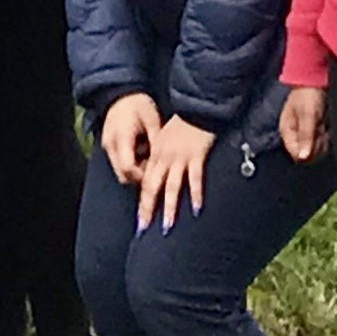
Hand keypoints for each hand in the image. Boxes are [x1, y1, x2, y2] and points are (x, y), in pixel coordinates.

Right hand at [100, 92, 162, 181]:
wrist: (121, 95)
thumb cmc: (140, 106)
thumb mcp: (152, 120)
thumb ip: (156, 141)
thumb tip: (164, 161)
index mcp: (122, 137)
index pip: (128, 167)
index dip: (142, 176)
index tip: (155, 173)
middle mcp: (111, 144)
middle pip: (122, 174)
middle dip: (138, 177)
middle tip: (154, 170)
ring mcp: (107, 146)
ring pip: (119, 171)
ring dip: (133, 172)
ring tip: (148, 161)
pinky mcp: (107, 147)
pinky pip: (117, 164)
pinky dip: (129, 165)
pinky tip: (141, 156)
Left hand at [142, 113, 216, 229]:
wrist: (196, 107)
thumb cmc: (183, 124)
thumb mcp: (165, 140)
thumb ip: (163, 157)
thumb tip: (162, 174)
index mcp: (156, 155)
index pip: (146, 183)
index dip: (142, 202)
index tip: (140, 219)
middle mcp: (163, 158)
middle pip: (152, 188)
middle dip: (148, 209)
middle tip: (143, 228)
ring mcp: (179, 158)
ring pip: (171, 187)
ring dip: (169, 208)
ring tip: (166, 226)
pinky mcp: (195, 156)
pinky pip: (194, 178)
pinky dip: (195, 193)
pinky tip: (196, 208)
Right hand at [278, 80, 328, 161]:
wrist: (313, 80)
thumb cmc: (308, 97)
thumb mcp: (308, 116)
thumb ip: (305, 137)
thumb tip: (302, 157)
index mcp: (286, 132)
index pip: (296, 154)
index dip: (308, 152)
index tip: (317, 140)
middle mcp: (293, 135)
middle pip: (306, 154)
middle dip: (316, 146)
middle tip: (320, 130)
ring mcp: (302, 132)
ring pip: (314, 149)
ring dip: (321, 141)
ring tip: (323, 126)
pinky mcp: (310, 130)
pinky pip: (319, 141)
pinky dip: (324, 137)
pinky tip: (325, 127)